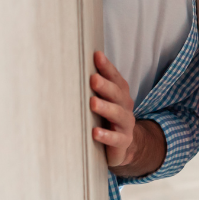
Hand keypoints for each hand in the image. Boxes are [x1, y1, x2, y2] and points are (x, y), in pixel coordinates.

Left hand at [90, 50, 136, 167]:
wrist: (123, 144)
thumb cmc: (107, 117)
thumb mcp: (104, 100)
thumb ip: (95, 85)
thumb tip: (72, 63)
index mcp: (120, 94)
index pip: (115, 78)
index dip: (107, 67)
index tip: (96, 56)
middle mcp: (125, 106)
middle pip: (117, 94)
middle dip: (105, 86)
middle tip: (93, 79)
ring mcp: (125, 124)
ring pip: (118, 115)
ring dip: (106, 108)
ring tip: (93, 103)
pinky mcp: (123, 141)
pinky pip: (116, 139)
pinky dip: (106, 135)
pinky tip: (95, 133)